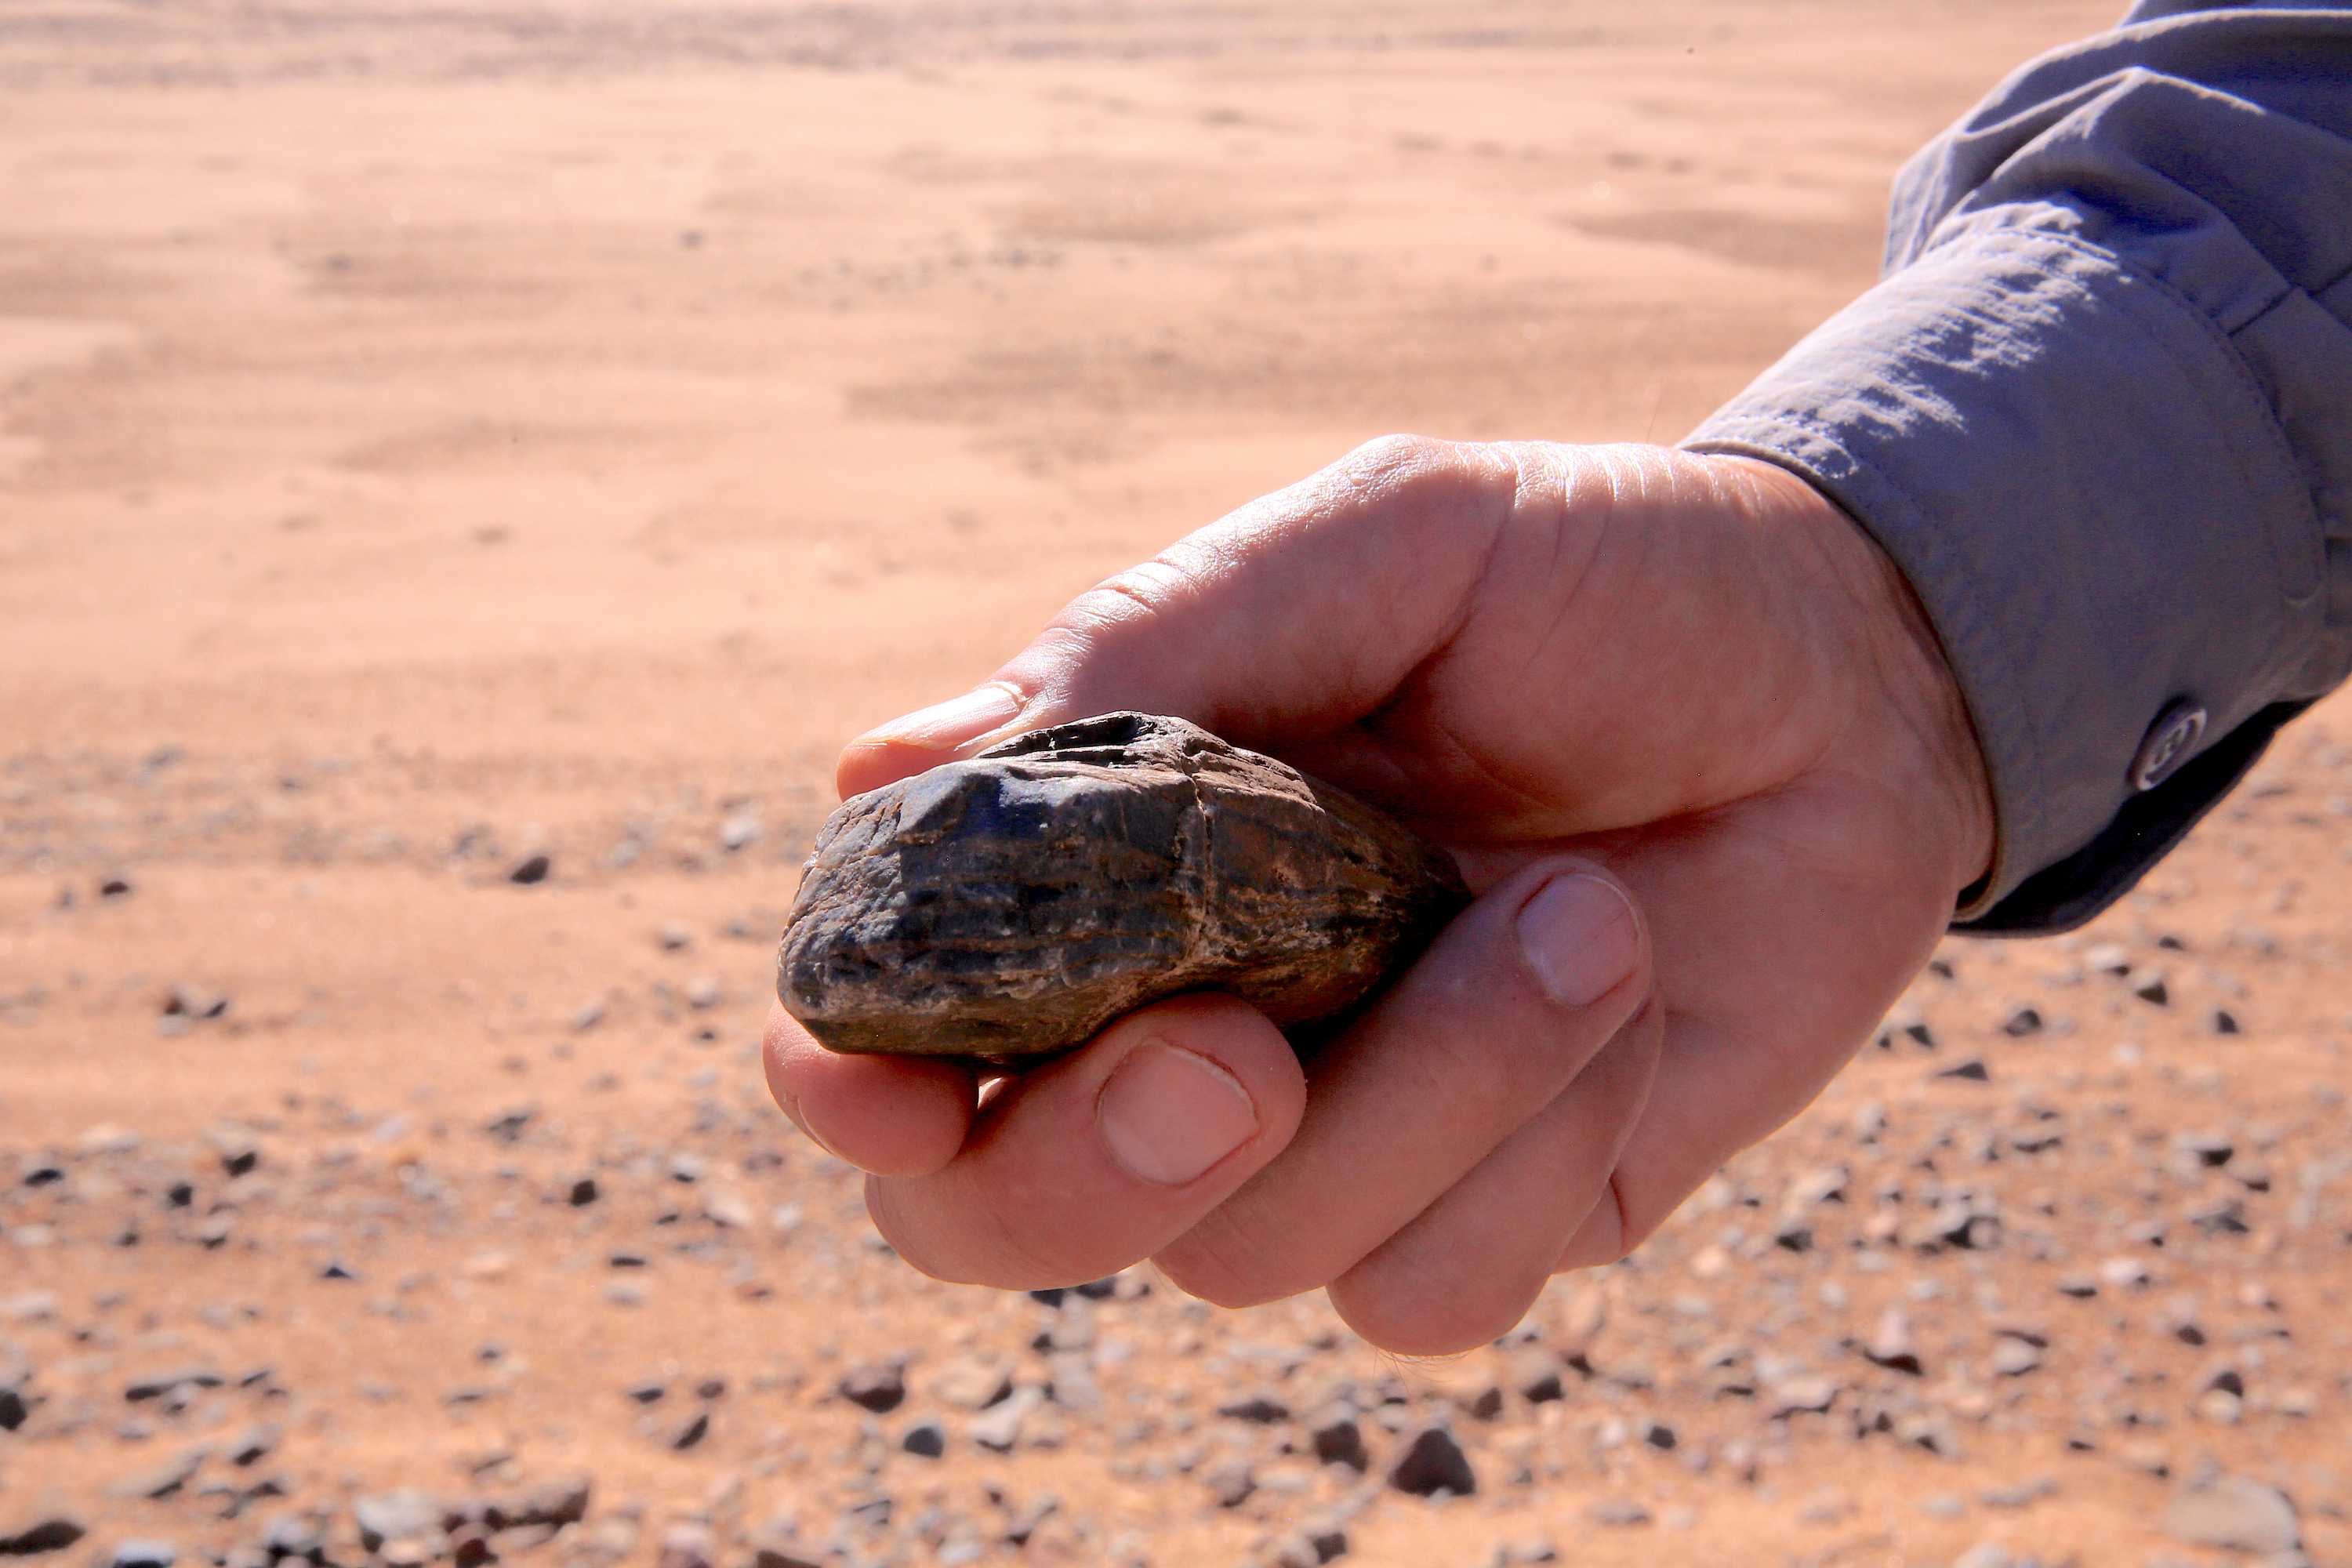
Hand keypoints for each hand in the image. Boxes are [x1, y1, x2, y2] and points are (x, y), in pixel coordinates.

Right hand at [763, 437, 1992, 1353]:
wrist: (1844, 675)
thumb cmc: (1585, 582)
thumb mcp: (1383, 544)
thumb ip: (1157, 641)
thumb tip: (875, 771)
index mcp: (1112, 874)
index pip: (910, 1034)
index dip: (853, 1082)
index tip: (867, 1084)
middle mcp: (1191, 1029)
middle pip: (1017, 1220)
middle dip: (1098, 1163)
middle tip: (1235, 1053)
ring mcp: (1339, 1148)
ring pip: (1254, 1255)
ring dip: (1426, 1086)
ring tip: (1568, 909)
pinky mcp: (1490, 1222)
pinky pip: (1437, 1286)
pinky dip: (1540, 1135)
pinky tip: (1619, 986)